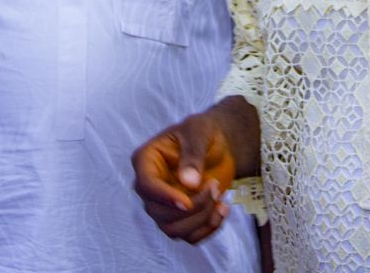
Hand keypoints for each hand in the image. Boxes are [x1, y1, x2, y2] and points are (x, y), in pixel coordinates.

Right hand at [131, 112, 235, 243]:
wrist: (217, 145)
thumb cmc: (203, 132)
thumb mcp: (199, 132)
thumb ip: (193, 154)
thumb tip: (188, 183)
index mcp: (146, 161)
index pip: (146, 186)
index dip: (164, 197)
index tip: (187, 203)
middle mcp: (150, 187)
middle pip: (159, 213)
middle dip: (192, 207)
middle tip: (215, 186)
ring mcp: (164, 205)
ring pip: (173, 229)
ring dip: (201, 219)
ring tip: (220, 196)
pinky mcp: (180, 218)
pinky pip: (190, 236)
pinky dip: (208, 228)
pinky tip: (223, 209)